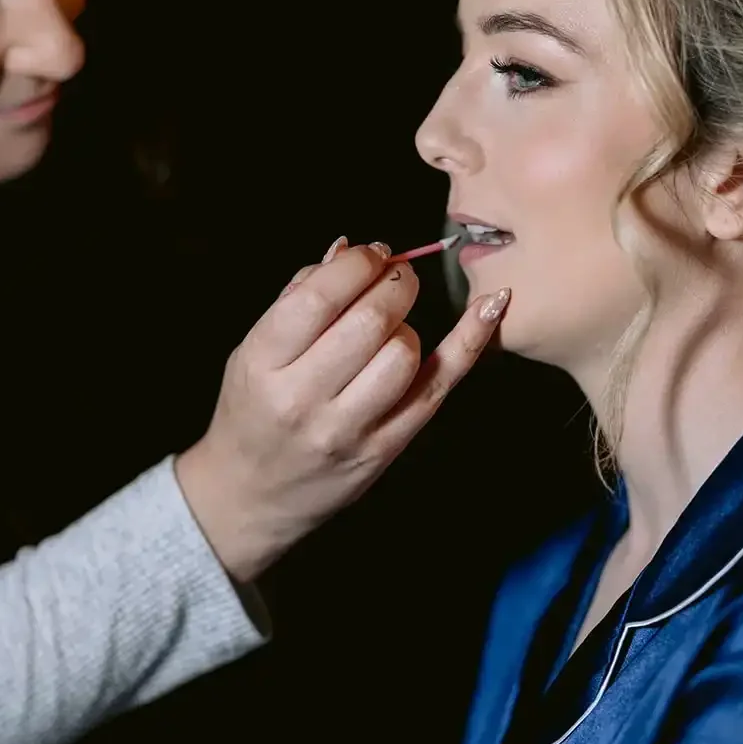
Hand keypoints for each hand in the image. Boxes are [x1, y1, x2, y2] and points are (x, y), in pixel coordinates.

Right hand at [175, 237, 510, 582]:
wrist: (250, 495)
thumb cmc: (251, 411)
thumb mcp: (251, 351)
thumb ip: (297, 296)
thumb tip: (349, 248)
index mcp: (261, 363)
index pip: (318, 298)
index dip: (357, 265)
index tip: (372, 255)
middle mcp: (302, 398)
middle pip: (368, 322)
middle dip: (393, 284)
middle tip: (395, 277)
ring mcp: (346, 429)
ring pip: (403, 354)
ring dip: (407, 323)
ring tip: (392, 323)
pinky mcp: (383, 450)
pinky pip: (436, 388)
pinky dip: (468, 344)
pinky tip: (492, 308)